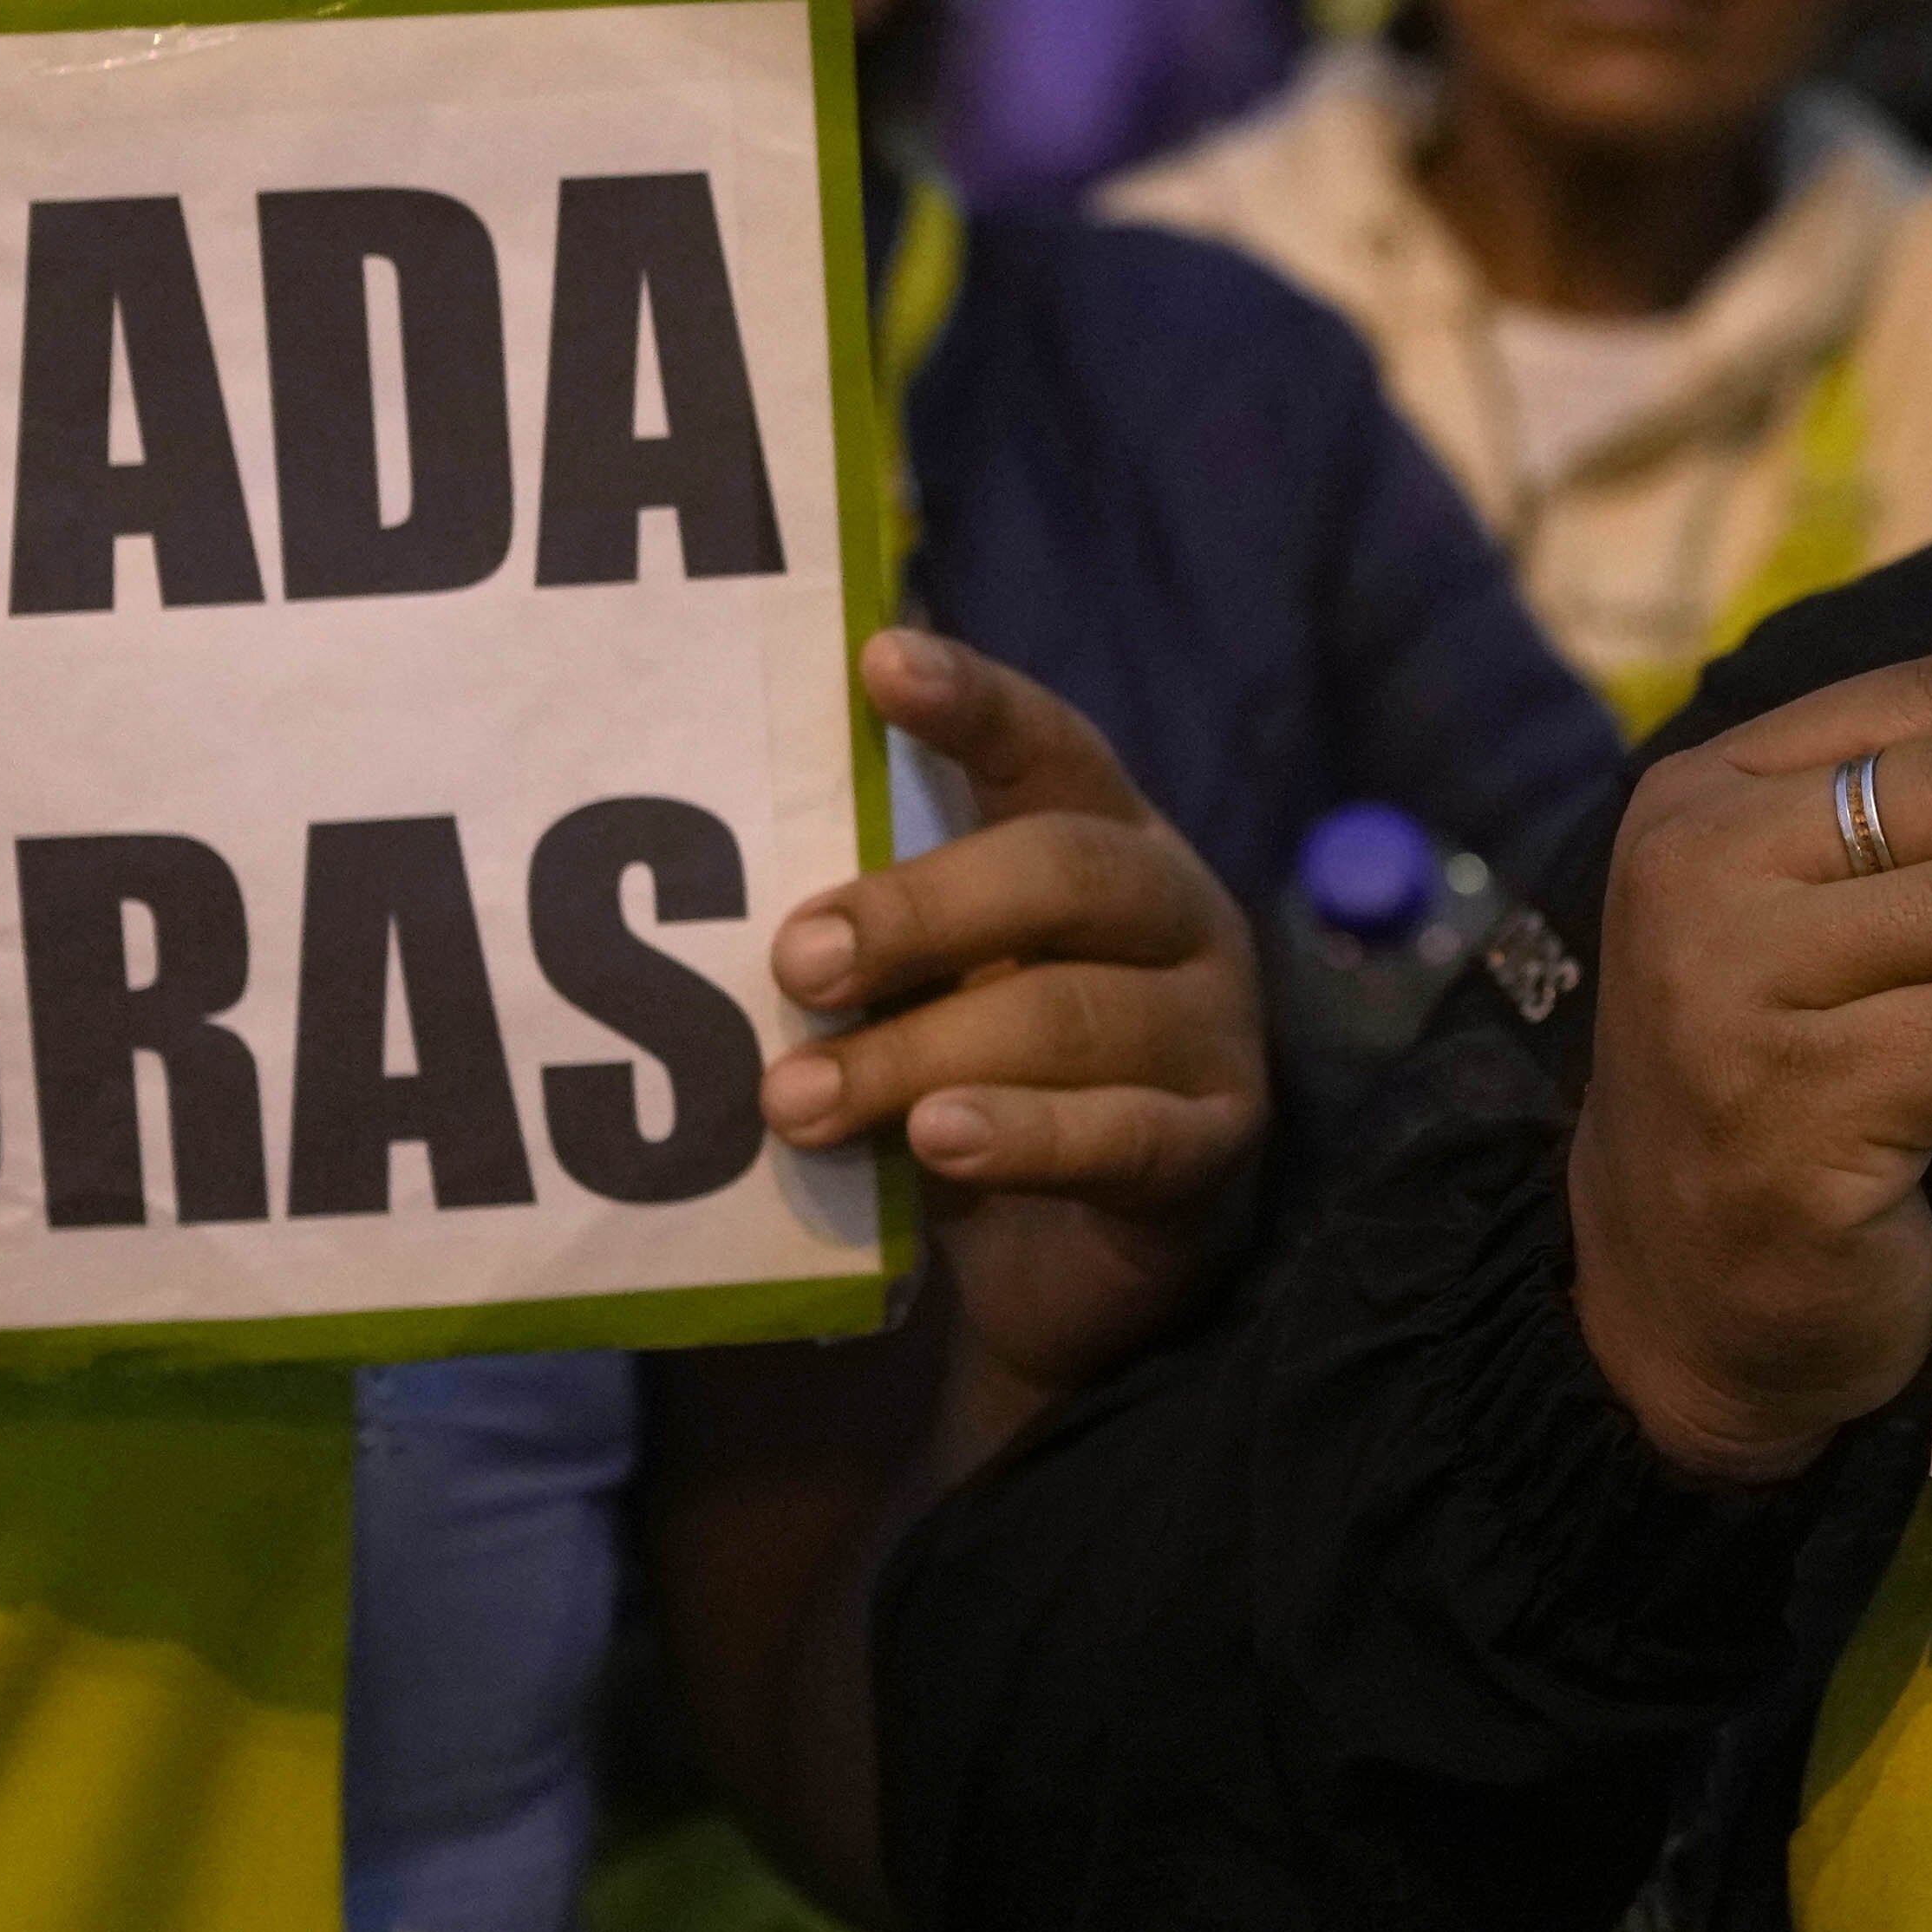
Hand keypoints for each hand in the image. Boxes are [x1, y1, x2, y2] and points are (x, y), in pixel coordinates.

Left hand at [764, 628, 1264, 1403]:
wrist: (1060, 1269)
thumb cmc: (971, 1082)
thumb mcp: (919, 991)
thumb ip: (865, 935)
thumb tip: (717, 889)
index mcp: (1101, 840)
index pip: (1046, 747)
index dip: (974, 702)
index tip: (879, 662)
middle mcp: (1174, 913)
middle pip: (1064, 870)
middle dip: (918, 911)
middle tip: (795, 964)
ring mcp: (1211, 1029)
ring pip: (1071, 1015)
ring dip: (921, 1055)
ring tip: (799, 1102)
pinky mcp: (1214, 1147)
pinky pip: (1125, 1135)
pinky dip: (1026, 1135)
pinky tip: (942, 1142)